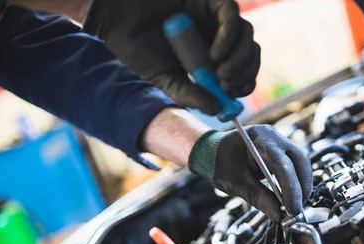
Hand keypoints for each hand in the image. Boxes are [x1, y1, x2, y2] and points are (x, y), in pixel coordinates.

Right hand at [83, 0, 259, 114]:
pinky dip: (229, 37)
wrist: (114, 18)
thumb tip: (218, 109)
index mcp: (210, 55)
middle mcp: (216, 34)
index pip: (241, 69)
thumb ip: (190, 94)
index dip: (243, 83)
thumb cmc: (137, 47)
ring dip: (240, 59)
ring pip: (246, 35)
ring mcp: (214, 15)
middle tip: (227, 85)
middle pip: (249, 52)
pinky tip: (215, 54)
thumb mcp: (165, 79)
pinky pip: (231, 15)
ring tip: (221, 73)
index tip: (233, 96)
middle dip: (245, 72)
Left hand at [188, 125, 312, 221]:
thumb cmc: (219, 163)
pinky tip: (292, 197)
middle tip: (297, 210)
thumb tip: (279, 216)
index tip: (292, 209)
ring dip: (302, 185)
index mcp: (259, 138)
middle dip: (302, 187)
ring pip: (301, 162)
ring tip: (295, 206)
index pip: (282, 164)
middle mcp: (273, 136)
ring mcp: (279, 141)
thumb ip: (258, 198)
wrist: (211, 151)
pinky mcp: (281, 150)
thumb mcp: (235, 183)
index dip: (291, 188)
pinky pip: (296, 165)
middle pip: (299, 160)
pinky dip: (297, 182)